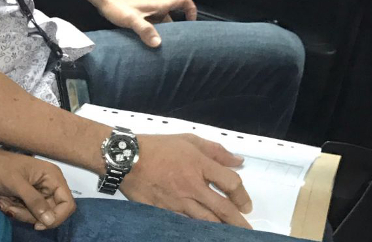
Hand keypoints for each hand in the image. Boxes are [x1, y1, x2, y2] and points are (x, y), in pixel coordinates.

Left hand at [0, 148, 75, 230]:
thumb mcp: (16, 184)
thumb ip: (34, 202)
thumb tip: (50, 221)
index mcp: (52, 176)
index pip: (67, 203)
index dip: (56, 217)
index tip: (38, 224)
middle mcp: (49, 185)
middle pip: (51, 213)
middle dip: (30, 215)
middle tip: (11, 209)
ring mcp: (39, 192)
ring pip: (38, 216)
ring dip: (19, 213)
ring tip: (3, 201)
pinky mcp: (28, 198)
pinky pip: (28, 213)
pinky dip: (15, 211)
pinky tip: (3, 201)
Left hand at [92, 0, 196, 47]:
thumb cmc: (116, 5)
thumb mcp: (131, 19)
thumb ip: (144, 29)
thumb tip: (158, 43)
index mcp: (158, 4)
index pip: (183, 0)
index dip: (191, 10)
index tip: (192, 23)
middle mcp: (155, 5)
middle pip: (173, 15)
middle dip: (177, 28)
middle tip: (177, 44)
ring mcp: (146, 9)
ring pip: (161, 20)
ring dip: (163, 31)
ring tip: (162, 47)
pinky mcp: (137, 13)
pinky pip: (150, 22)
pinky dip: (152, 31)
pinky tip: (145, 42)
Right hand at [122, 134, 252, 228]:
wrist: (124, 158)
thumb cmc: (157, 147)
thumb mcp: (187, 140)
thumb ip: (215, 150)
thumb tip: (238, 161)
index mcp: (198, 164)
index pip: (231, 182)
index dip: (243, 195)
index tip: (245, 203)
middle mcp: (192, 185)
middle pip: (223, 208)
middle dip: (239, 221)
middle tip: (247, 229)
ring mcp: (178, 201)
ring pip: (207, 221)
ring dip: (222, 229)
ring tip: (231, 235)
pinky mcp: (165, 211)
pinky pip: (186, 225)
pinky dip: (198, 230)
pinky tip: (204, 233)